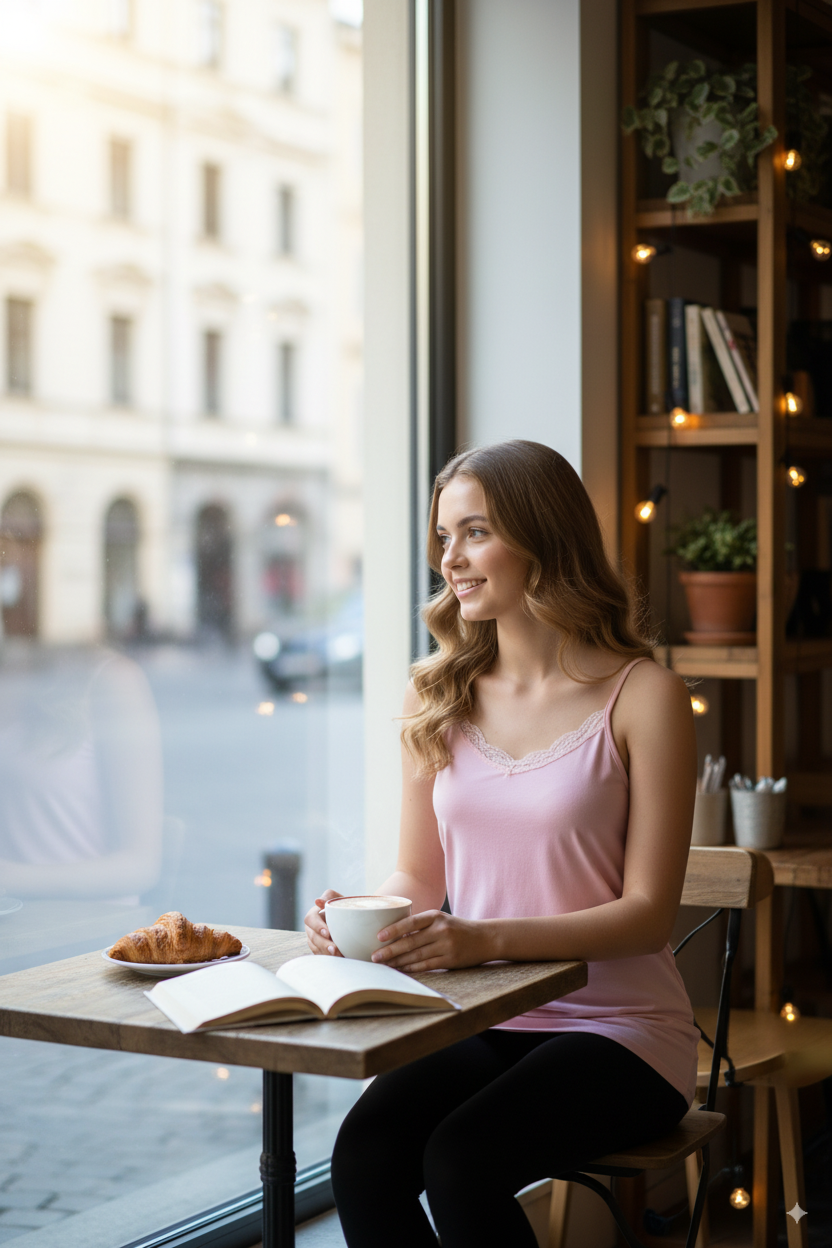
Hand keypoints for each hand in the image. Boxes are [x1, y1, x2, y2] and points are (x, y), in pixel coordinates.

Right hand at [304, 889, 344, 955]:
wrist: (352, 920)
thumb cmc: (345, 907)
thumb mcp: (339, 899)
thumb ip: (330, 897)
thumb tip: (317, 901)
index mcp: (315, 913)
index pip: (310, 919)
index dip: (317, 926)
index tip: (328, 932)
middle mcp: (312, 927)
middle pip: (312, 936)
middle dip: (323, 943)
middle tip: (335, 949)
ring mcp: (314, 939)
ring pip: (315, 947)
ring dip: (326, 952)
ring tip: (338, 955)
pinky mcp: (319, 949)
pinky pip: (320, 955)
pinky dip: (328, 957)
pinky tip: (338, 959)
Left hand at [372, 911, 491, 972]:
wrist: (485, 938)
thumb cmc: (457, 928)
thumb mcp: (442, 920)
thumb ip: (422, 925)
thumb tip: (394, 935)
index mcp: (436, 916)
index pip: (410, 922)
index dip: (393, 929)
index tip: (378, 936)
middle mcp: (441, 930)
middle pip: (410, 942)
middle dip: (390, 950)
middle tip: (374, 956)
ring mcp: (446, 946)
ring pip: (416, 956)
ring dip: (398, 962)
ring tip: (384, 965)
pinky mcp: (450, 960)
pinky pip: (426, 966)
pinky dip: (412, 969)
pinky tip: (401, 970)